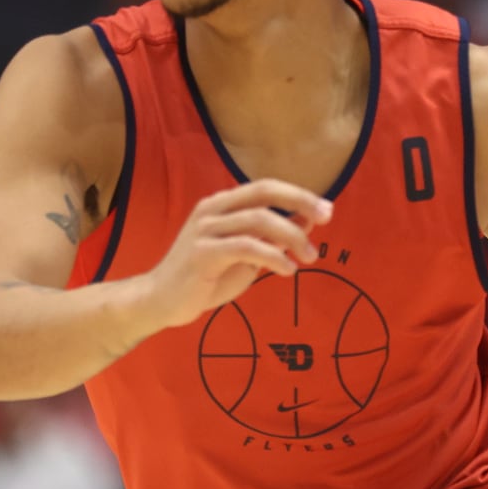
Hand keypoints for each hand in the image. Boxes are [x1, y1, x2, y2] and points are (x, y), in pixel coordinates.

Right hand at [150, 179, 332, 327]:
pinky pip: (246, 247)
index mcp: (222, 204)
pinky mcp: (202, 253)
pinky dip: (273, 256)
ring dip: (292, 236)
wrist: (160, 301)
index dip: (298, 194)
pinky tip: (288, 270)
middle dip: (300, 202)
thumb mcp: (246, 255)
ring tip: (310, 257)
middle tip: (327, 218)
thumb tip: (308, 220)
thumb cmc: (205, 277)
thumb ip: (272, 237)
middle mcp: (212, 209)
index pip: (265, 187)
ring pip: (258, 220)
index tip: (326, 209)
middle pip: (264, 194)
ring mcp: (205, 229)